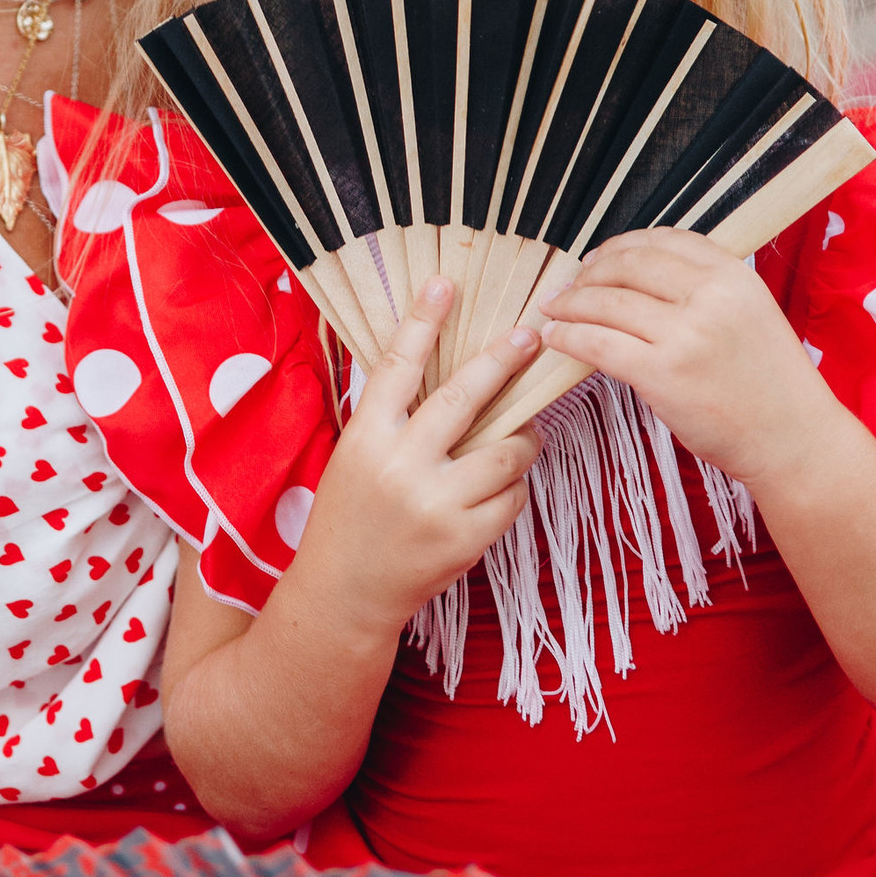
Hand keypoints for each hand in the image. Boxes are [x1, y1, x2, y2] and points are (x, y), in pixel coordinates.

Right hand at [297, 280, 540, 636]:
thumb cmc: (351, 515)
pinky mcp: (466, 540)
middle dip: (503, 360)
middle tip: (529, 335)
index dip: (423, 321)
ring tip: (524, 430)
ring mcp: (436, 506)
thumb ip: (393, 417)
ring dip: (523, 435)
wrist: (346, 592)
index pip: (398, 366)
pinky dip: (513, 484)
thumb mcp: (356, 455)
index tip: (445, 284)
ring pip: (506, 450)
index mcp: (366, 438)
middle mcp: (400, 468)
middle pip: (463, 397)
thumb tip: (444, 363)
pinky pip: (512, 496)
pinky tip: (500, 484)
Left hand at [538, 228, 842, 495]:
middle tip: (568, 286)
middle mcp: (711, 297)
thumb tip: (639, 276)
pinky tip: (556, 338)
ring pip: (606, 303)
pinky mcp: (662, 374)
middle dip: (588, 273)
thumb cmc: (770, 384)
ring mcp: (686, 335)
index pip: (663, 241)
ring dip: (570, 304)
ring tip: (553, 310)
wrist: (794, 440)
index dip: (621, 246)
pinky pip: (598, 344)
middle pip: (628, 266)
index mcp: (733, 275)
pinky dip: (568, 337)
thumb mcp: (750, 314)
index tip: (597, 258)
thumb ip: (706, 290)